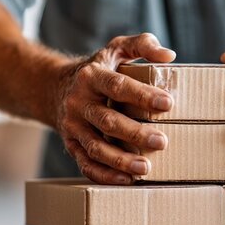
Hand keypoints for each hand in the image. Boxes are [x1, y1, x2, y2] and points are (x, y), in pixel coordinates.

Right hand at [57, 33, 175, 184]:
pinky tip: (127, 180)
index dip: (142, 95)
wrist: (55, 88)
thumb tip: (169, 56)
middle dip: (135, 133)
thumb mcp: (116, 49)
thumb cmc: (98, 69)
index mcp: (91, 77)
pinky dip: (106, 175)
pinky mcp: (71, 145)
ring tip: (146, 168)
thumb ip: (142, 45)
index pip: (117, 86)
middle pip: (107, 120)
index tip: (168, 103)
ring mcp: (73, 126)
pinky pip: (86, 164)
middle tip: (162, 141)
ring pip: (96, 147)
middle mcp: (78, 102)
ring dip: (121, 160)